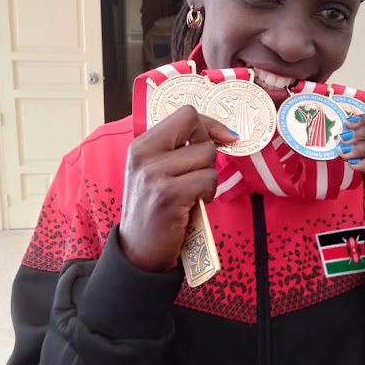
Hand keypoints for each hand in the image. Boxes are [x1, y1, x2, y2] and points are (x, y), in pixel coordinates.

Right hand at [119, 105, 236, 271]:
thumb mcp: (157, 171)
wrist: (138, 250)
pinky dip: (208, 193)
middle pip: (199, 132)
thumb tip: (227, 133)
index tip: (222, 139)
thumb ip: (180, 148)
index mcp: (142, 144)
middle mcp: (144, 154)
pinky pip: (208, 179)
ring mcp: (154, 174)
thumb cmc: (155, 208)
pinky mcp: (168, 194)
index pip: (186, 114)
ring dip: (209, 177)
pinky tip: (194, 204)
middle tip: (196, 175)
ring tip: (192, 193)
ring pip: (207, 156)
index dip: (209, 125)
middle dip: (209, 153)